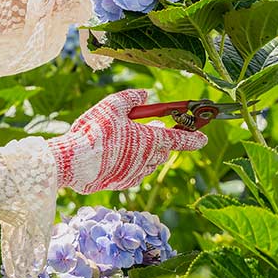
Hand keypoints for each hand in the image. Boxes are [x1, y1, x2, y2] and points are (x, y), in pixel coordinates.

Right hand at [46, 89, 207, 193]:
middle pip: (164, 150)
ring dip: (148, 151)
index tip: (203, 137)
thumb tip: (146, 94)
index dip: (194, 138)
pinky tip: (119, 154)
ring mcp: (135, 174)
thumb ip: (132, 98)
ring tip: (134, 138)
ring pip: (150, 162)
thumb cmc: (95, 132)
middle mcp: (147, 160)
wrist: (73, 162)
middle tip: (154, 126)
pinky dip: (133, 162)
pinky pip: (135, 172)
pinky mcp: (121, 183)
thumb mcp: (113, 105)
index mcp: (151, 140)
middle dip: (163, 138)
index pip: (181, 140)